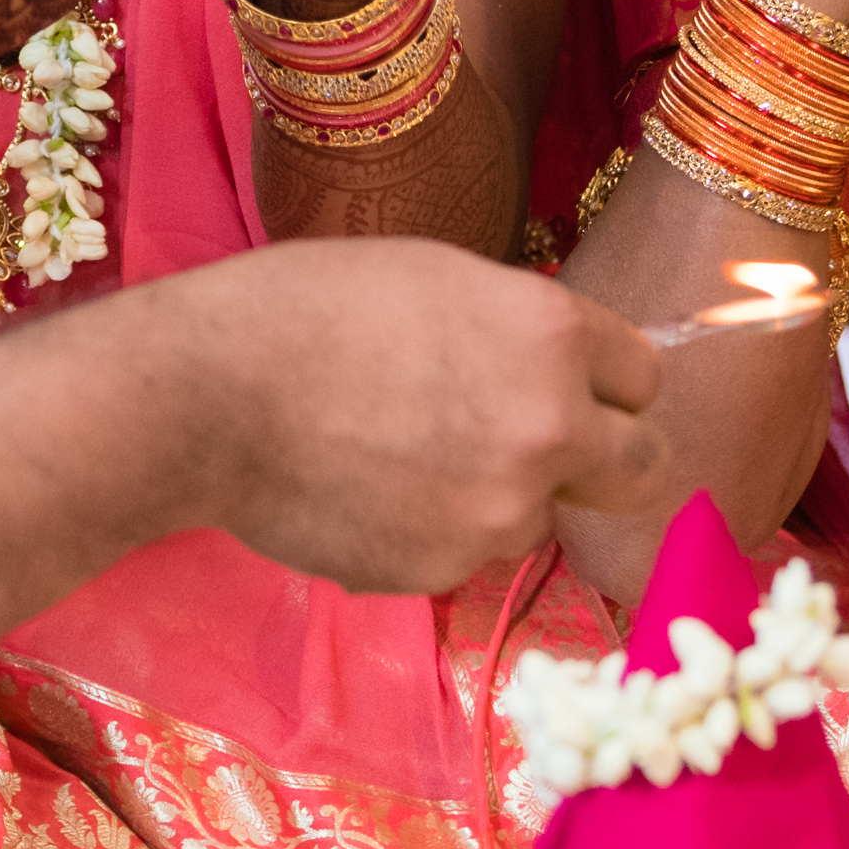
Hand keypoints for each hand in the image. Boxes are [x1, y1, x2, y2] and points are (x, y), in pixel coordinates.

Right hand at [153, 240, 666, 592]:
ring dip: (499, 494)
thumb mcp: (432, 278)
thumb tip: (553, 370)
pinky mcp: (446, 570)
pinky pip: (467, 550)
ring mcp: (501, 510)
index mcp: (549, 334)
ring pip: (540, 514)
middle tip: (536, 443)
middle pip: (644, 467)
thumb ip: (515, 327)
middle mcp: (549, 427)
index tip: (572, 384)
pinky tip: (365, 487)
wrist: (202, 397)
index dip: (604, 380)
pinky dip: (432, 528)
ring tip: (400, 453)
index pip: (646, 376)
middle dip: (605, 457)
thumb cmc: (299, 309)